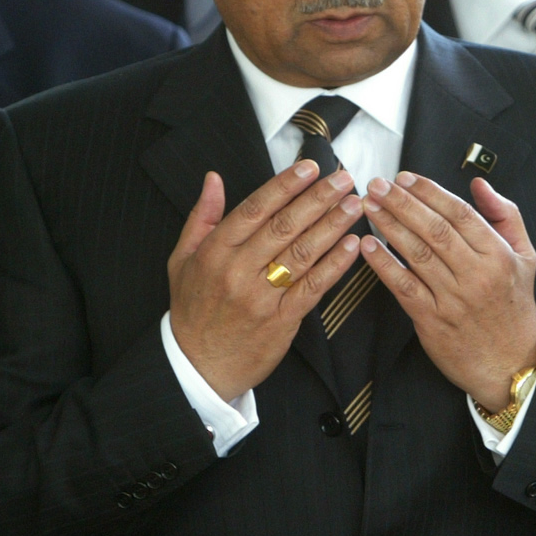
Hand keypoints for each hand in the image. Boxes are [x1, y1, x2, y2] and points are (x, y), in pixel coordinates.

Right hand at [167, 163, 364, 401]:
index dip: (284, 186)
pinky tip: (352, 245)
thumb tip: (214, 178)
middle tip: (343, 178)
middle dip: (317, 199)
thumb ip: (202, 217)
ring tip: (354, 205)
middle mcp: (238, 271)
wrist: (198, 367)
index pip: (254, 209)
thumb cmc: (192, 311)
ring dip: (332, 226)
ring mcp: (262, 297)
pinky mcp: (282, 320)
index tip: (309, 168)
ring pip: (302, 253)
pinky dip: (335, 264)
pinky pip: (313, 287)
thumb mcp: (182, 260)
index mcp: (215, 252)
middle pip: (283, 227)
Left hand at [360, 174, 535, 410]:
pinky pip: (403, 286)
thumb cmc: (514, 309)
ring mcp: (453, 299)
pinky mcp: (433, 321)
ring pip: (416, 253)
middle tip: (377, 184)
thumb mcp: (526, 257)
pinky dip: (383, 264)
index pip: (459, 213)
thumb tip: (480, 185)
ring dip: (389, 226)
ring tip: (369, 206)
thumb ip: (505, 216)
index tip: (406, 178)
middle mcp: (476, 275)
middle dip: (402, 202)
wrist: (510, 366)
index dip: (429, 192)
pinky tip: (367, 245)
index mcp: (499, 256)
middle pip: (434, 229)